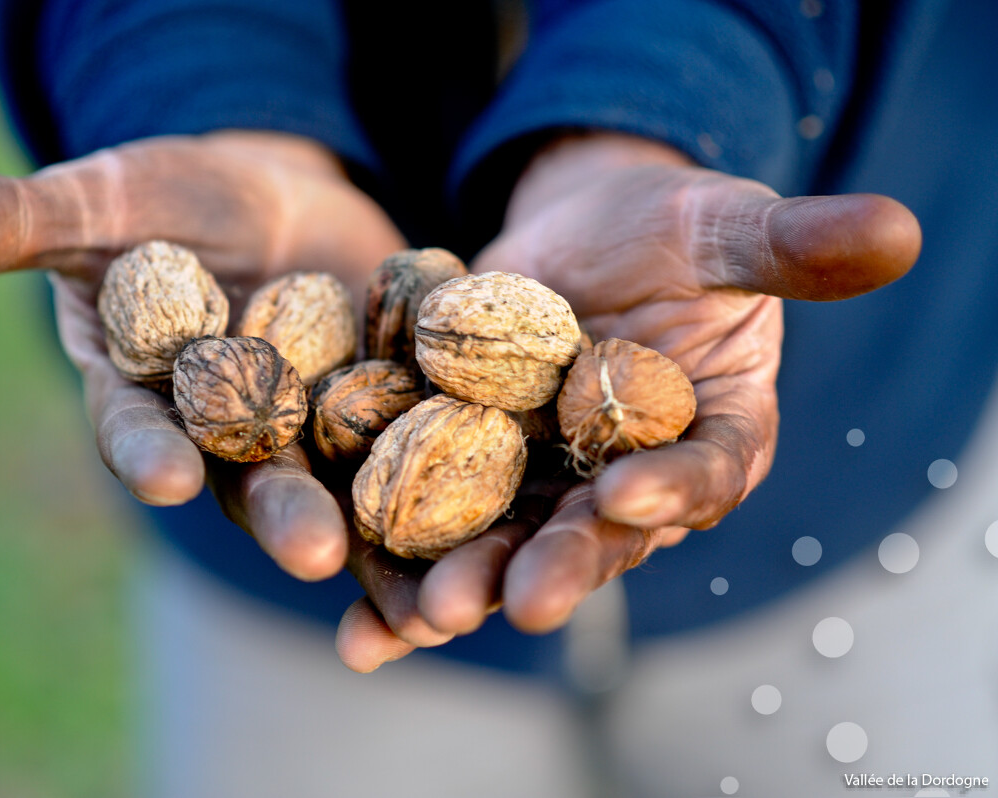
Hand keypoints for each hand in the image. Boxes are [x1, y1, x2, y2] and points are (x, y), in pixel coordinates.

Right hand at [0, 131, 406, 580]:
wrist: (275, 198)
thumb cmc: (174, 196)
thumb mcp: (105, 196)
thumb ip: (20, 218)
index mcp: (150, 394)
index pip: (139, 426)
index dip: (149, 449)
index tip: (169, 473)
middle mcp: (228, 434)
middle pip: (251, 479)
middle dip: (279, 513)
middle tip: (310, 551)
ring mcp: (311, 431)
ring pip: (340, 489)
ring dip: (374, 534)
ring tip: (414, 579)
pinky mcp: (383, 414)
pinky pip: (416, 453)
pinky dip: (446, 489)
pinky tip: (487, 523)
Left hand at [334, 132, 920, 671]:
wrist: (573, 232)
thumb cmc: (663, 227)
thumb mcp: (719, 224)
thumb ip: (789, 243)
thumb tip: (898, 231)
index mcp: (713, 431)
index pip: (708, 468)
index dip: (677, 486)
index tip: (630, 493)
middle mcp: (633, 475)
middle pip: (602, 531)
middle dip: (560, 566)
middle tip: (517, 604)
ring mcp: (550, 478)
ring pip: (515, 541)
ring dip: (473, 582)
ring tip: (429, 618)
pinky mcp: (475, 465)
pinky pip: (441, 520)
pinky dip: (405, 566)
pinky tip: (361, 620)